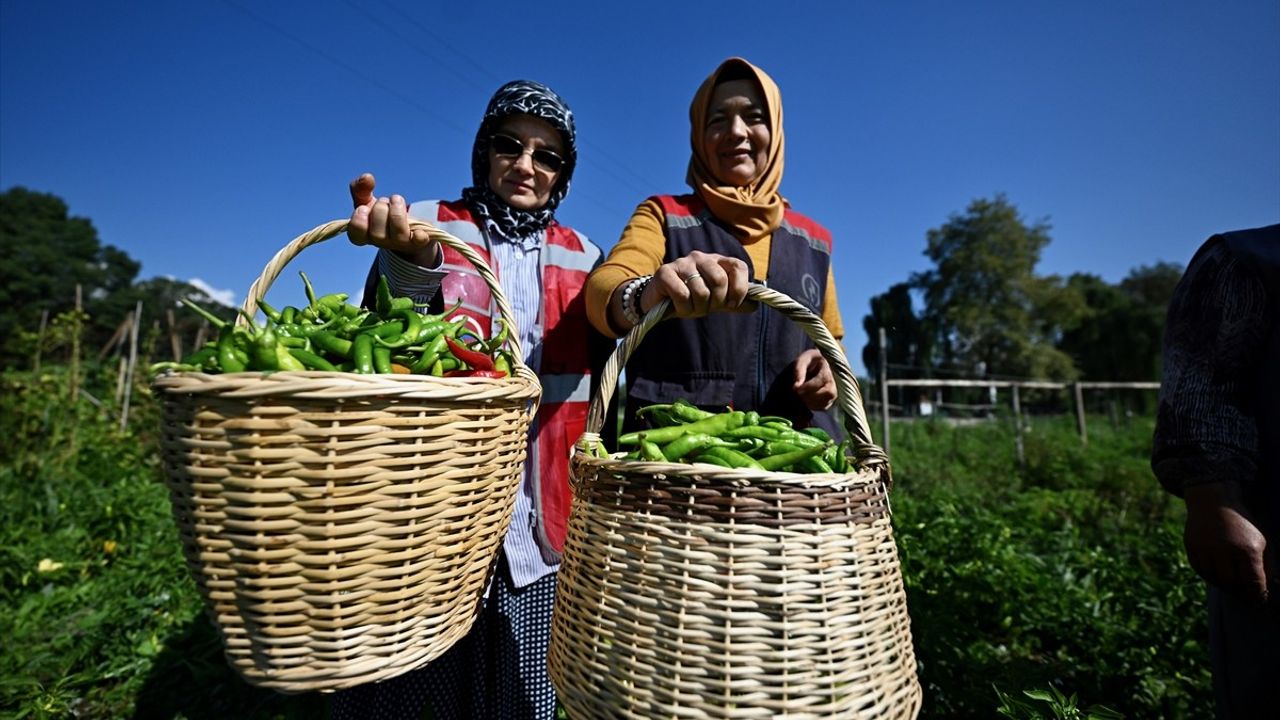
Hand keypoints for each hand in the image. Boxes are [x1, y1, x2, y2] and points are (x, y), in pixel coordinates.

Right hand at [346, 173, 438, 265]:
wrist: (409, 228)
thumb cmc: (384, 215)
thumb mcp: (368, 201)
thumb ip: (361, 189)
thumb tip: (366, 177)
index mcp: (366, 234)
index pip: (356, 236)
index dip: (358, 223)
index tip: (363, 208)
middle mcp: (382, 242)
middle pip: (377, 234)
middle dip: (380, 211)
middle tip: (385, 201)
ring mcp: (400, 243)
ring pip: (397, 234)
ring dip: (396, 213)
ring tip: (396, 200)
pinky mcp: (418, 241)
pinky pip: (419, 241)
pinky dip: (419, 236)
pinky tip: (420, 231)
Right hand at [642, 251, 750, 318]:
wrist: (659, 301)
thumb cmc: (692, 299)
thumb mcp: (716, 301)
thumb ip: (736, 302)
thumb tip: (755, 305)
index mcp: (717, 261)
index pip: (738, 267)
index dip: (739, 289)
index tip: (731, 305)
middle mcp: (701, 257)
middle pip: (720, 280)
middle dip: (715, 303)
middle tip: (705, 309)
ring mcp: (682, 263)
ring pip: (701, 291)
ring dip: (697, 309)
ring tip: (690, 308)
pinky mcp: (665, 272)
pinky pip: (682, 295)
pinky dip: (683, 309)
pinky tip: (678, 308)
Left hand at [793, 348, 836, 410]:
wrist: (814, 366)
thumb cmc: (808, 362)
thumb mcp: (802, 360)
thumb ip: (799, 371)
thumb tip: (796, 387)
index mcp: (828, 367)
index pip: (823, 380)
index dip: (809, 386)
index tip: (796, 388)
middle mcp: (835, 381)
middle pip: (828, 393)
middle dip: (810, 395)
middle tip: (797, 393)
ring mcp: (834, 391)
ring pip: (826, 402)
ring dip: (811, 402)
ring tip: (800, 396)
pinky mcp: (830, 400)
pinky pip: (823, 407)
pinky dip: (812, 406)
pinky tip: (805, 399)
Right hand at [1183, 481, 1273, 605]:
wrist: (1213, 502)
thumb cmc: (1242, 523)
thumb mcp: (1260, 540)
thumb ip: (1265, 564)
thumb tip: (1267, 586)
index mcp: (1248, 549)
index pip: (1254, 582)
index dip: (1258, 594)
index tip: (1260, 599)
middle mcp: (1226, 550)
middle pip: (1233, 583)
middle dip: (1240, 591)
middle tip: (1245, 595)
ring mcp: (1206, 549)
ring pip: (1215, 579)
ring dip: (1223, 585)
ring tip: (1231, 585)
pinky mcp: (1192, 547)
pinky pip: (1200, 570)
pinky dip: (1209, 575)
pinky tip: (1216, 575)